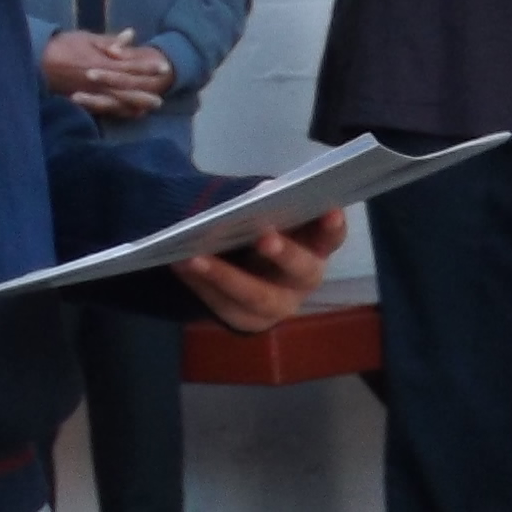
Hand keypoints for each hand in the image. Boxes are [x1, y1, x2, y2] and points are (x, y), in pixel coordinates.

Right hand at [39, 31, 171, 118]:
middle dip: (144, 93)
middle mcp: (99, 81)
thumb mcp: (87, 38)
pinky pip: (103, 109)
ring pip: (117, 102)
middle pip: (127, 89)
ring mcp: (91, 93)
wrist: (37, 60)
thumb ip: (109, 41)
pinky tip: (127, 114)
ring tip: (147, 110)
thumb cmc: (62, 46)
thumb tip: (131, 35)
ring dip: (133, 106)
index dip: (148, 67)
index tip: (164, 67)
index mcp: (101, 63)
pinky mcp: (82, 101)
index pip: (130, 66)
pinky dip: (117, 112)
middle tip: (161, 100)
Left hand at [173, 210, 345, 336]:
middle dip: (284, 254)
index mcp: (314, 246)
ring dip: (226, 276)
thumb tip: (261, 192)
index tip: (330, 210)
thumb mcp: (263, 213)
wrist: (242, 270)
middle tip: (265, 237)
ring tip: (194, 258)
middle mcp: (303, 278)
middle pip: (301, 269)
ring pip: (257, 296)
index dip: (332, 225)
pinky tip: (179, 265)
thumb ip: (266, 203)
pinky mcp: (249, 319)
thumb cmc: (259, 229)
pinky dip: (200, 284)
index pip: (331, 236)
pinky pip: (224, 305)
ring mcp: (278, 304)